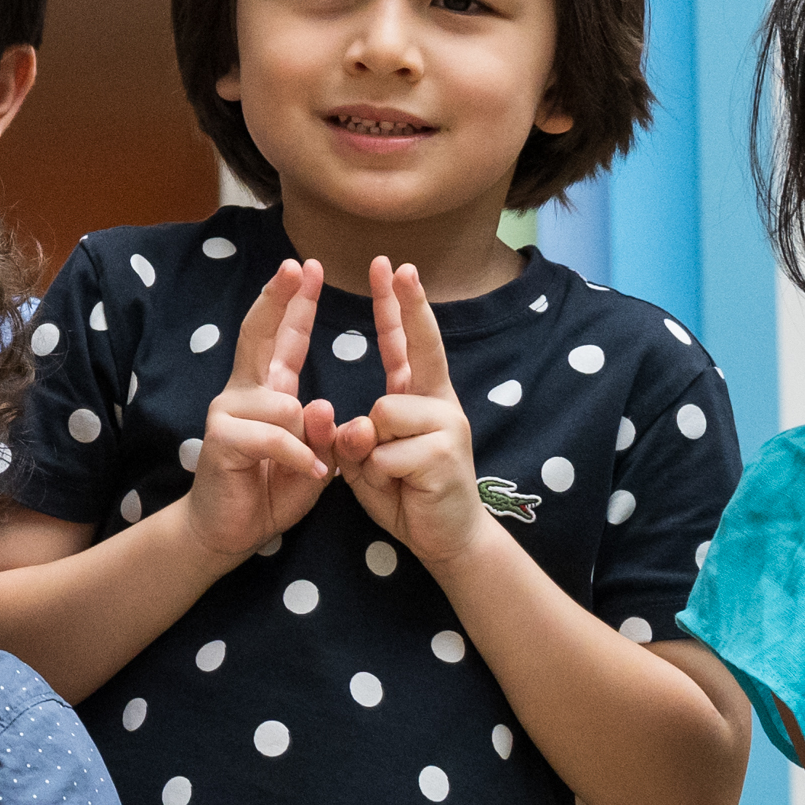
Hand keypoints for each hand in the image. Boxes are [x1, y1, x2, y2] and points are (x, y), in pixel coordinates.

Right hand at [177, 259, 362, 560]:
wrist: (227, 532)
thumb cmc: (269, 492)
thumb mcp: (313, 461)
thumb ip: (322, 434)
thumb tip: (319, 405)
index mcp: (266, 391)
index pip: (282, 339)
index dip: (294, 304)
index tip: (306, 268)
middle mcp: (242, 392)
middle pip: (258, 334)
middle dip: (280, 298)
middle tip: (297, 266)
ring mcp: (227, 411)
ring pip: (286, 402)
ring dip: (305, 437)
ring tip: (305, 467)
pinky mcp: (222, 437)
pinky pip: (275, 435)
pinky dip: (295, 456)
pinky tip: (305, 473)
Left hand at [341, 261, 498, 556]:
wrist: (448, 540)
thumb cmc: (407, 494)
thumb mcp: (368, 462)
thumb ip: (356, 437)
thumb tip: (360, 424)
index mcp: (423, 399)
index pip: (409, 344)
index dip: (401, 306)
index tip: (395, 267)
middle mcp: (441, 403)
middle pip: (414, 354)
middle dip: (406, 306)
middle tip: (396, 264)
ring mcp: (447, 426)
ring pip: (381, 414)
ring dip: (371, 453)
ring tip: (392, 476)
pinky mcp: (444, 453)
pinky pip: (386, 452)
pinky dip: (380, 475)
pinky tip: (403, 489)